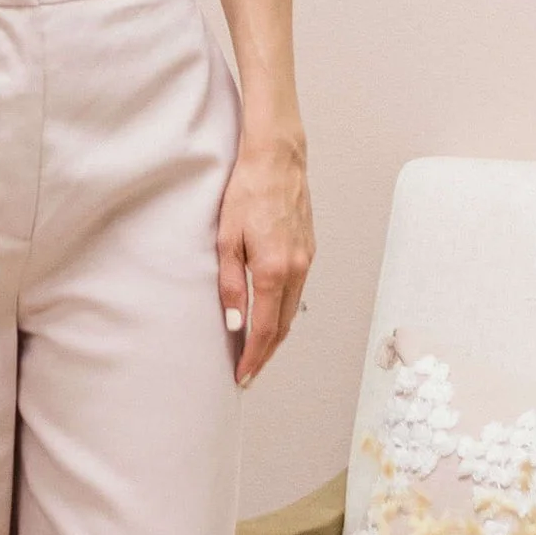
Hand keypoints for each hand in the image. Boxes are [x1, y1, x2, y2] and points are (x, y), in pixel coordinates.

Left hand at [219, 133, 313, 388]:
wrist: (277, 158)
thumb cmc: (247, 191)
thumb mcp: (226, 239)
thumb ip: (231, 283)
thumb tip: (235, 322)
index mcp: (274, 270)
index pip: (263, 328)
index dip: (253, 356)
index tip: (242, 375)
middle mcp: (296, 269)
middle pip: (282, 327)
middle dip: (266, 354)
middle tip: (249, 373)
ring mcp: (306, 260)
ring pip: (292, 311)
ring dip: (275, 335)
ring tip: (258, 352)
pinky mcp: (308, 250)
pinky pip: (297, 292)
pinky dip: (284, 312)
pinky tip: (271, 316)